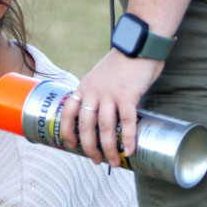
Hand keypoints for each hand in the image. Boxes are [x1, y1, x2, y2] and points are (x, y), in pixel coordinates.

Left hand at [59, 49, 163, 166]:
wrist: (139, 44)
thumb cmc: (122, 63)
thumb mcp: (100, 76)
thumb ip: (96, 94)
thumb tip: (100, 119)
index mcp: (84, 87)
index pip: (67, 113)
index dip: (68, 132)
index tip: (72, 146)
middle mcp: (93, 92)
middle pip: (86, 127)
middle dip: (90, 148)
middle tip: (96, 160)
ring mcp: (110, 94)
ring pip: (106, 128)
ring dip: (109, 149)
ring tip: (114, 162)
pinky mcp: (128, 95)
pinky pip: (127, 121)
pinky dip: (129, 138)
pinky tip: (130, 150)